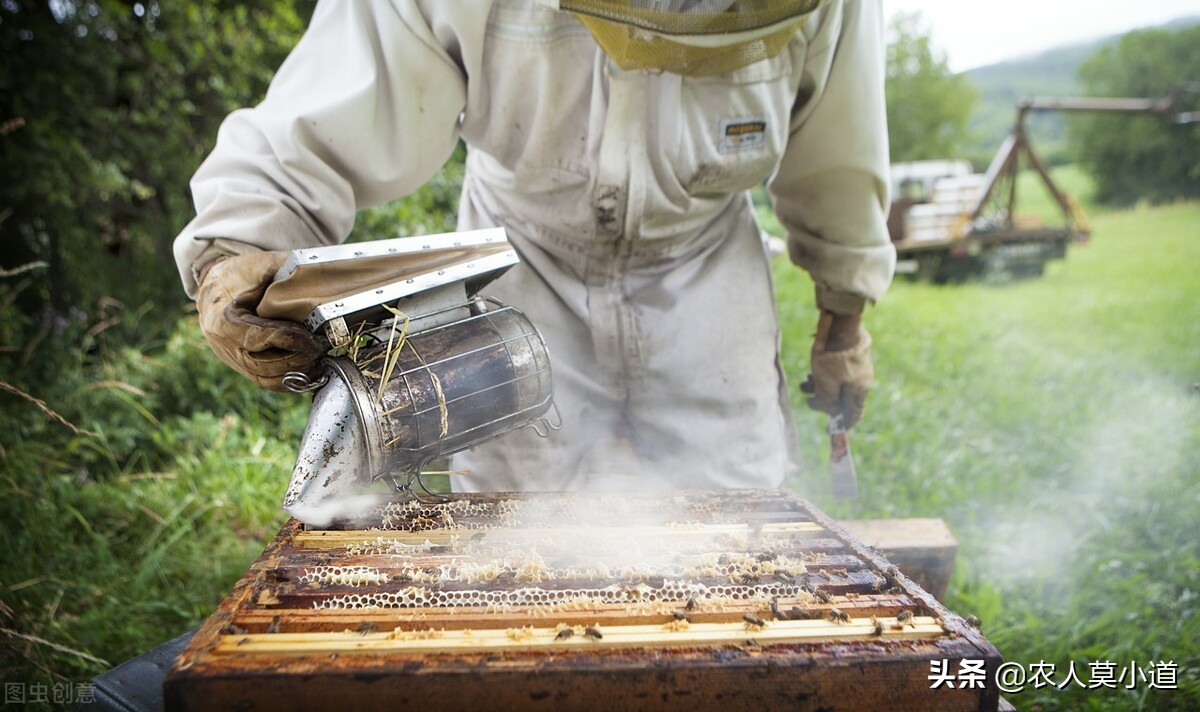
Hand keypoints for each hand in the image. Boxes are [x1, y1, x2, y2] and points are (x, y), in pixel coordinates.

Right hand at [194, 251, 324, 391]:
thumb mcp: (262, 265)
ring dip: (297, 372)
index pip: (258, 338)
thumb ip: (289, 273)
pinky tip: (311, 368)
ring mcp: (232, 360)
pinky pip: (267, 381)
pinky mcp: (242, 367)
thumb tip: (322, 281)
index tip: (313, 337)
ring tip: (320, 357)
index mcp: (223, 319)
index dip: (289, 340)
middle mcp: (224, 345)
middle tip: (321, 346)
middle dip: (298, 359)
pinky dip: (291, 379)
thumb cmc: (242, 272)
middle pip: (263, 365)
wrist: (218, 283)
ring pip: (266, 379)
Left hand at [800, 310, 873, 428]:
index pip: (854, 415)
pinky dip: (825, 374)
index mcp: (859, 391)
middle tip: (809, 399)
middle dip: (824, 400)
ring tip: (804, 384)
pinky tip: (811, 370)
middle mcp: (862, 380)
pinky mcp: (850, 354)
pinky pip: (838, 371)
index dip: (841, 424)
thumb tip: (826, 410)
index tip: (830, 429)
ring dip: (820, 386)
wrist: (839, 324)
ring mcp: (858, 366)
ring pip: (838, 383)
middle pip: (842, 398)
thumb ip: (826, 403)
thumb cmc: (832, 358)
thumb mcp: (825, 385)